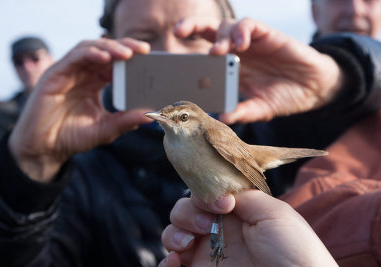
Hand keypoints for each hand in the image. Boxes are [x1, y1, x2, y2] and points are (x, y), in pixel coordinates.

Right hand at [9, 38, 151, 181]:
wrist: (45, 149)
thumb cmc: (72, 137)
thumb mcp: (106, 129)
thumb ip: (126, 121)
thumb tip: (151, 115)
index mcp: (95, 83)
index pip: (116, 64)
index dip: (133, 60)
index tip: (151, 60)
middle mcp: (83, 74)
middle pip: (106, 51)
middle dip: (126, 48)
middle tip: (144, 50)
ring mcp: (68, 72)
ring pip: (91, 49)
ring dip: (110, 48)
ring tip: (128, 53)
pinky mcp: (54, 75)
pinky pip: (74, 58)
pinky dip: (90, 53)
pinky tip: (105, 57)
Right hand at [160, 191, 336, 266]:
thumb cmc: (294, 251)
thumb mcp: (274, 213)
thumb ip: (243, 195)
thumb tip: (219, 190)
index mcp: (236, 212)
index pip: (206, 193)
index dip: (205, 193)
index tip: (221, 203)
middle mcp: (219, 230)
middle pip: (185, 210)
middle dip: (188, 212)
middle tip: (208, 224)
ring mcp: (208, 253)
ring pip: (173, 234)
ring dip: (174, 233)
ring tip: (188, 243)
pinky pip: (171, 264)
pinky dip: (166, 262)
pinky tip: (175, 261)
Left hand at [175, 17, 343, 123]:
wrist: (314, 88)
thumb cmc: (284, 97)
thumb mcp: (260, 108)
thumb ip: (242, 111)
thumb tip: (223, 117)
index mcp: (228, 69)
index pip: (202, 55)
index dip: (187, 54)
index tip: (171, 61)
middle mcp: (235, 52)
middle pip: (208, 32)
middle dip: (192, 27)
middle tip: (179, 33)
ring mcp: (251, 42)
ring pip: (227, 26)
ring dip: (219, 35)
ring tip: (218, 50)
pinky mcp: (267, 35)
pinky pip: (250, 26)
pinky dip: (243, 32)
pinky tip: (241, 45)